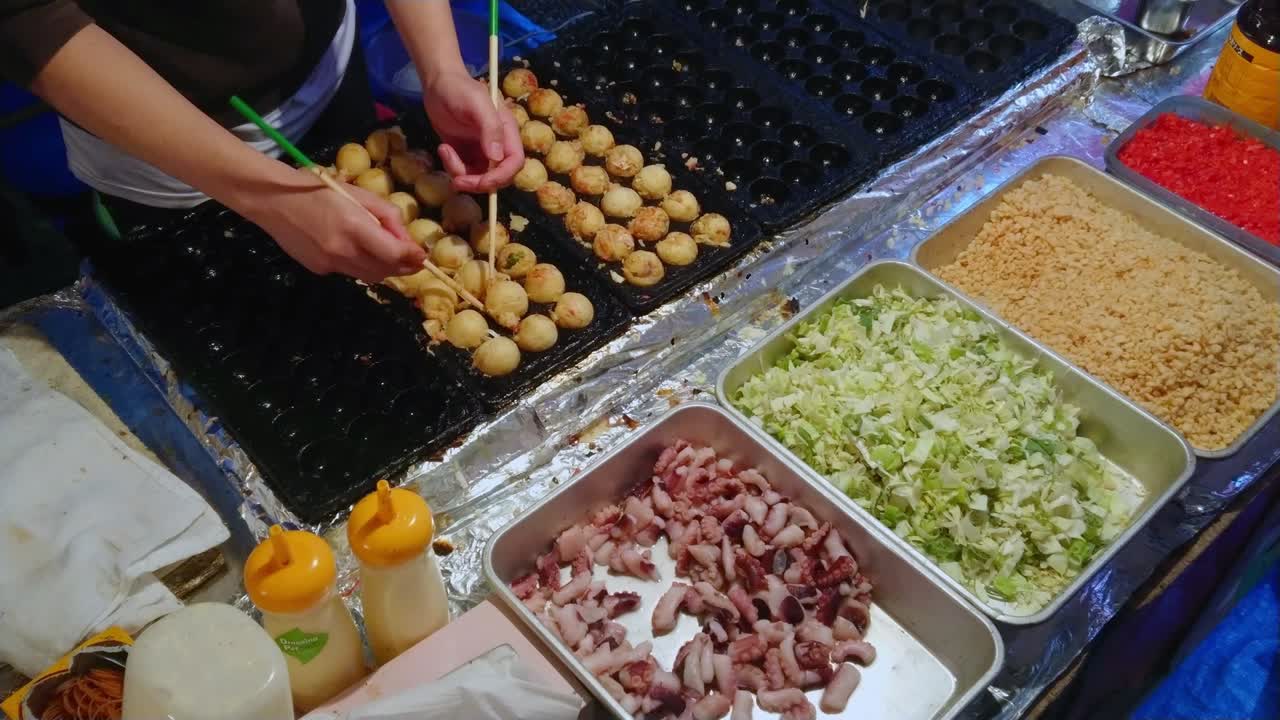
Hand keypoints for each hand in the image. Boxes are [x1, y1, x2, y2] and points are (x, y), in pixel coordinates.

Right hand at [244, 167, 426, 282]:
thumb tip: (406, 238)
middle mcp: (342, 251)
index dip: (413, 257)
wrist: (273, 200)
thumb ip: (386, 215)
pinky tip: (352, 248)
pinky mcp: (319, 270)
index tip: (422, 255)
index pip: (394, 254)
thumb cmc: (318, 188)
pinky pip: (349, 272)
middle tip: (412, 258)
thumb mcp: (357, 193)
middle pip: (385, 271)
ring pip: (369, 276)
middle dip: (402, 266)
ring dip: (383, 268)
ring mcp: (329, 265)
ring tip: (386, 253)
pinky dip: (359, 264)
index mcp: (354, 228)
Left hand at [423, 69, 523, 192]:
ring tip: (445, 151)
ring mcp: (481, 151)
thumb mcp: (477, 103)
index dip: (502, 177)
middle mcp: (497, 145)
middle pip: (498, 177)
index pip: (514, 163)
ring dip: (460, 173)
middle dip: (478, 183)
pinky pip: (463, 172)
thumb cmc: (460, 89)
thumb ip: (490, 128)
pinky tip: (443, 148)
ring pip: (478, 178)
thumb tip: (496, 156)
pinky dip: (452, 166)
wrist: (438, 84)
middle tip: (457, 181)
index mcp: (507, 132)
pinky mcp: (466, 154)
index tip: (482, 182)